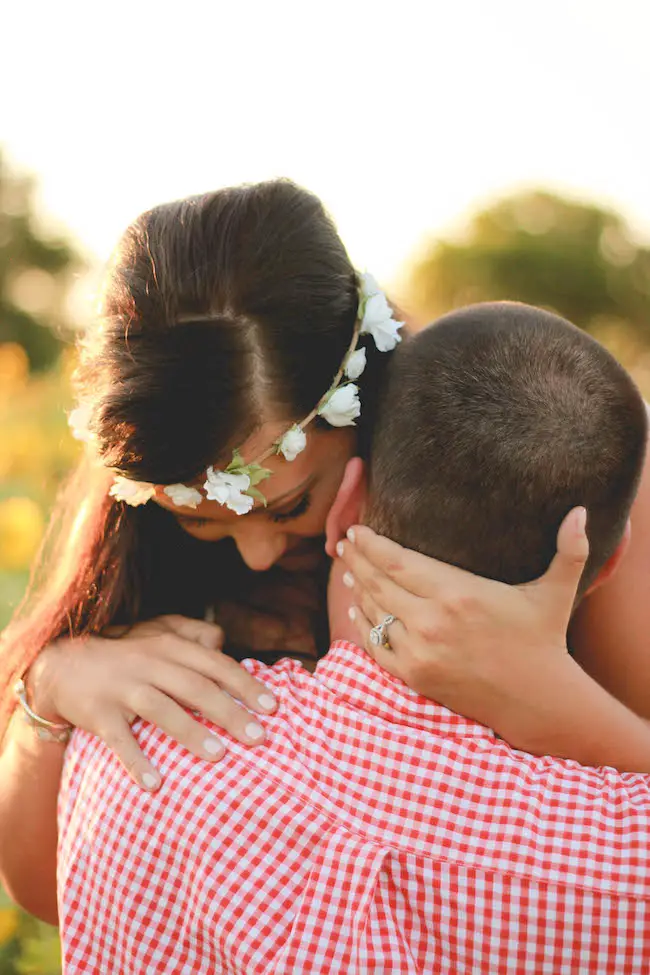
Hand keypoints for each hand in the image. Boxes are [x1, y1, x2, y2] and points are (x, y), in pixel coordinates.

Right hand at [27, 615, 277, 789]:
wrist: (62, 664)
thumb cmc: (123, 652)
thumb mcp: (156, 631)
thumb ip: (192, 633)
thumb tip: (224, 641)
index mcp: (169, 646)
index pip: (215, 665)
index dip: (246, 684)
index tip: (273, 707)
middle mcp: (149, 664)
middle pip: (196, 688)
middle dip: (230, 712)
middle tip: (259, 737)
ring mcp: (123, 688)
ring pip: (162, 709)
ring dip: (191, 733)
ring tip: (219, 756)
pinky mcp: (98, 713)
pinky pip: (119, 740)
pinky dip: (136, 761)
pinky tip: (154, 784)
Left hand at [338, 508, 588, 740]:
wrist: (536, 700)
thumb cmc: (542, 640)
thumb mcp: (555, 593)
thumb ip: (569, 551)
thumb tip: (583, 511)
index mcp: (457, 593)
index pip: (397, 561)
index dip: (371, 543)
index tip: (357, 529)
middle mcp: (431, 621)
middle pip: (377, 582)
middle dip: (356, 559)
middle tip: (343, 542)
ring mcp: (419, 651)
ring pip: (373, 611)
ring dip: (356, 588)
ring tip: (347, 569)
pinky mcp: (414, 676)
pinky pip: (375, 645)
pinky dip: (362, 624)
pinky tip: (356, 608)